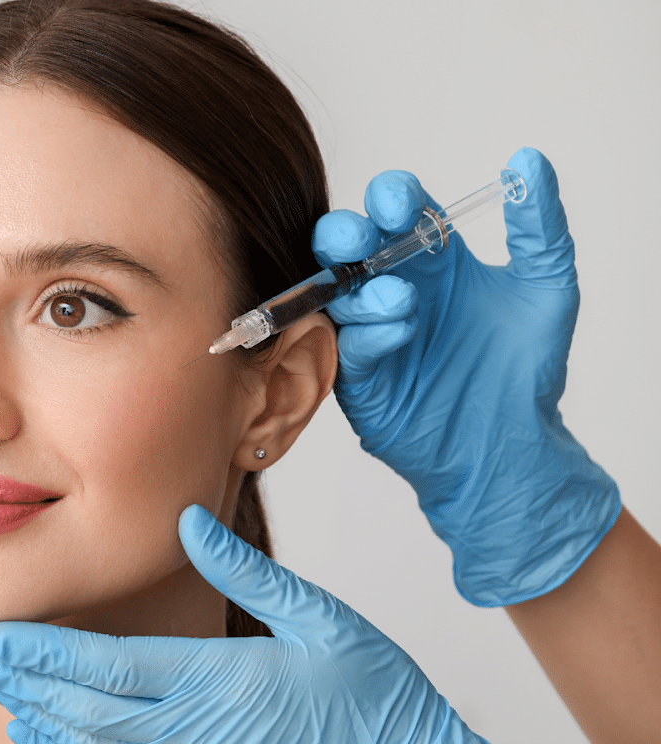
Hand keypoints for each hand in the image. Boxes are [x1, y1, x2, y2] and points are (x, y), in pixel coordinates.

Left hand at [0, 505, 549, 743]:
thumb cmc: (378, 697)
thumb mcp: (323, 617)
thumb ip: (248, 570)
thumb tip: (190, 519)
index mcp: (219, 683)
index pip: (107, 666)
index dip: (41, 651)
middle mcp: (195, 733)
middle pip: (82, 709)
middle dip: (19, 680)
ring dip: (36, 717)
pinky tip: (44, 738)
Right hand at [315, 147, 619, 606]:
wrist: (513, 444)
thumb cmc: (525, 370)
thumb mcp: (548, 288)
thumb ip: (539, 226)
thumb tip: (528, 160)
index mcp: (432, 262)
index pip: (396, 212)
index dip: (391, 198)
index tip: (400, 201)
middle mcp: (392, 290)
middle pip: (344, 245)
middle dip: (345, 234)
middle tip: (363, 237)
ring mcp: (369, 334)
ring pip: (335, 293)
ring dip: (362, 288)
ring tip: (406, 303)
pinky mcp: (356, 378)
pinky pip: (345, 346)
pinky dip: (368, 333)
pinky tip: (402, 333)